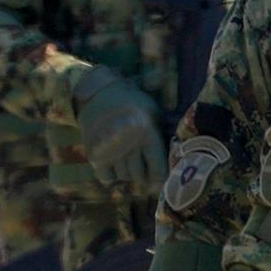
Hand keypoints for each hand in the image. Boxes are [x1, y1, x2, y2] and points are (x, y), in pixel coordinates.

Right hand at [73, 72, 165, 188]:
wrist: (98, 92)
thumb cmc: (132, 101)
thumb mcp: (153, 110)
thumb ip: (164, 130)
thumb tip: (176, 155)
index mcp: (147, 134)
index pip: (158, 170)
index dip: (161, 177)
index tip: (161, 177)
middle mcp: (130, 145)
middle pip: (140, 176)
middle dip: (144, 175)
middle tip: (144, 169)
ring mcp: (111, 151)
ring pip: (124, 177)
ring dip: (128, 173)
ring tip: (129, 161)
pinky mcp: (95, 154)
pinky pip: (107, 177)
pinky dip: (111, 175)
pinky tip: (115, 164)